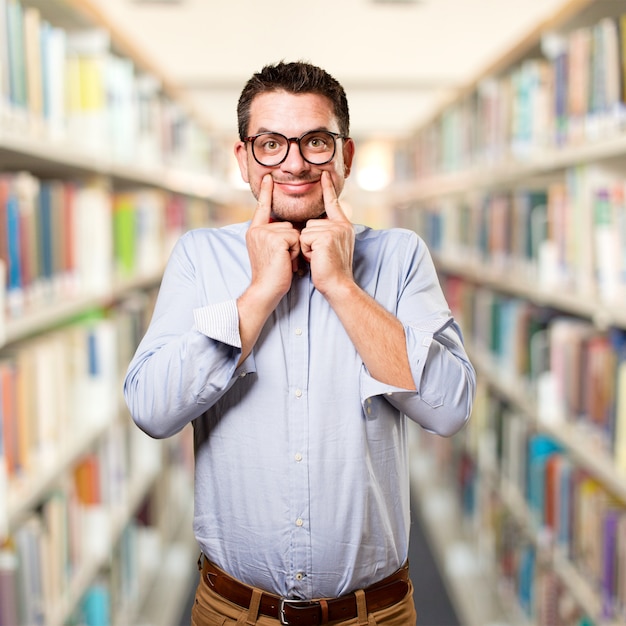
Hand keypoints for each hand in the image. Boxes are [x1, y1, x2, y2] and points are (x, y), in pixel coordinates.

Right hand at [246, 175, 300, 304]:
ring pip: (294, 232)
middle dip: (292, 243)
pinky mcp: (274, 239)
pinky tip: (286, 262)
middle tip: (282, 260)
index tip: (268, 177)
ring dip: (294, 248)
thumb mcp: (271, 252)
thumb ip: (276, 237)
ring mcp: (264, 233)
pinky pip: (296, 238)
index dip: (266, 192)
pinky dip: (296, 251)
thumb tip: (292, 229)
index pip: (262, 208)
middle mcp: (257, 229)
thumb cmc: (273, 275)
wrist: (266, 290)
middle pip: (288, 225)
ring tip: (284, 261)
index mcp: (255, 231)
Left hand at [300, 171, 354, 295]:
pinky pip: (304, 238)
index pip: (333, 203)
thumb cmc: (330, 271)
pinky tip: (316, 259)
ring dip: (307, 247)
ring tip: (319, 258)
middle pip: (311, 223)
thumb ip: (325, 234)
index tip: (324, 174)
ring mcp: (335, 230)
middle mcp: (341, 226)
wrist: (338, 285)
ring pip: (306, 231)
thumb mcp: (330, 247)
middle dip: (309, 241)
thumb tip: (310, 227)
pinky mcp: (326, 237)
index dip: (328, 189)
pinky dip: (306, 251)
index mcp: (344, 226)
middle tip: (320, 256)